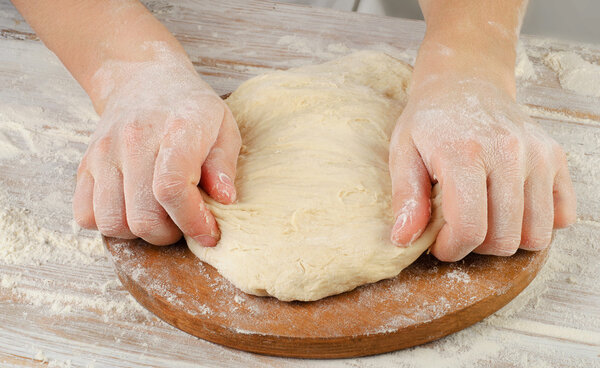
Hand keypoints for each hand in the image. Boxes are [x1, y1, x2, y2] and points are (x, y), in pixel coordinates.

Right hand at [73, 54, 240, 245]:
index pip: (172, 188)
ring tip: (158, 215)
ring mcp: (103, 154)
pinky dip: (109, 223)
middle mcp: (134, 141)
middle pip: (143, 216)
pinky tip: (131, 208)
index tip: (209, 233)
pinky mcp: (84, 166)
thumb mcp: (223, 126)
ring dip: (139, 233)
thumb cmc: (189, 108)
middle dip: (170, 233)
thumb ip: (224, 165)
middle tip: (183, 222)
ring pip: (113, 223)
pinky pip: (86, 215)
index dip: (192, 221)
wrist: (142, 80)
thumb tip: (224, 200)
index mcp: (176, 130)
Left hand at [389, 76, 575, 260]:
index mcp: (465, 153)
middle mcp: (509, 152)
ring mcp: (538, 154)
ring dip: (507, 239)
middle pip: (504, 238)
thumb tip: (403, 239)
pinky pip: (562, 216)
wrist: (465, 82)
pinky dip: (538, 223)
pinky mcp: (556, 157)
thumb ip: (406, 197)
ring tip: (483, 220)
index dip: (451, 249)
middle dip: (476, 247)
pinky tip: (510, 209)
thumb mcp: (403, 153)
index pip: (469, 227)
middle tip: (458, 229)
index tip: (439, 245)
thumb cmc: (431, 121)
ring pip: (536, 234)